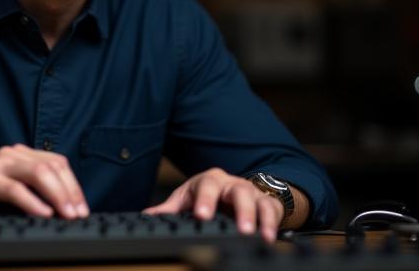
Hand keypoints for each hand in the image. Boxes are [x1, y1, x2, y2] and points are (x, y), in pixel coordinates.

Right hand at [0, 144, 88, 218]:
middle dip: (69, 191)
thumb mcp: (14, 189)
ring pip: (38, 173)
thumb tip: (67, 208)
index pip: (58, 163)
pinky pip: (15, 189)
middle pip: (51, 166)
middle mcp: (12, 154)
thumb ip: (35, 189)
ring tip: (66, 214)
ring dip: (57, 195)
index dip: (74, 185)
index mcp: (21, 154)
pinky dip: (32, 202)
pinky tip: (44, 213)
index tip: (83, 207)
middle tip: (79, 214)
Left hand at [143, 167, 282, 242]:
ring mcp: (251, 193)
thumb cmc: (208, 194)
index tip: (202, 216)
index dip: (205, 200)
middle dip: (240, 210)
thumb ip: (170, 209)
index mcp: (210, 180)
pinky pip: (271, 210)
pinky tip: (270, 238)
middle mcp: (232, 184)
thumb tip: (147, 217)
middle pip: (237, 192)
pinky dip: (272, 224)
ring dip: (259, 218)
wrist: (235, 189)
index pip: (207, 186)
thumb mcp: (187, 198)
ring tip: (257, 236)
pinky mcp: (266, 203)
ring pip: (257, 201)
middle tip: (240, 229)